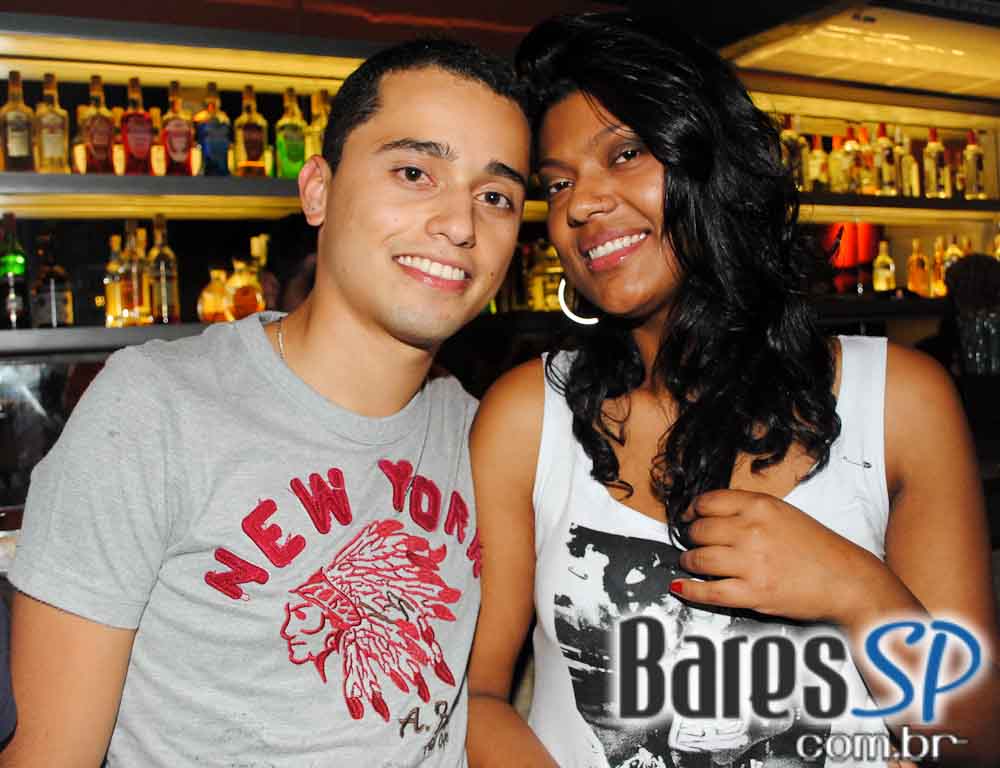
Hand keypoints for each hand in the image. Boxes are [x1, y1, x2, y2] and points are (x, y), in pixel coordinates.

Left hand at [672, 489, 882, 623]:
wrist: (846, 580)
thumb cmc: (817, 548)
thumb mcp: (783, 513)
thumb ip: (747, 509)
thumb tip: (708, 514)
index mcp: (760, 506)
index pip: (707, 502)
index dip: (693, 511)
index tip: (689, 516)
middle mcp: (752, 531)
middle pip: (699, 530)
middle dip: (691, 536)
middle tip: (693, 541)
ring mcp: (751, 563)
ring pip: (699, 559)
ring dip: (689, 561)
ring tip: (691, 562)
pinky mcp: (753, 593)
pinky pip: (709, 591)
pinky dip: (690, 589)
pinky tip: (681, 586)